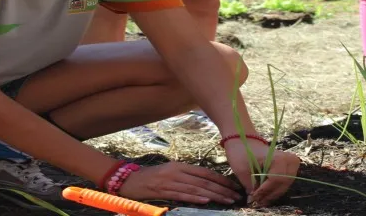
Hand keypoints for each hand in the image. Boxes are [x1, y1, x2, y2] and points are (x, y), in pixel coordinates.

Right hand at [117, 161, 242, 204]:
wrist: (129, 180)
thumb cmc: (151, 177)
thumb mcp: (170, 171)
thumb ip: (186, 175)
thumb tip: (205, 183)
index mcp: (180, 166)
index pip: (205, 172)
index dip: (220, 179)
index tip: (233, 186)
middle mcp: (177, 172)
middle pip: (204, 181)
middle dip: (222, 188)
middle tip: (236, 196)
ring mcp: (170, 181)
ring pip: (197, 188)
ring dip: (214, 195)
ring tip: (228, 200)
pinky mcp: (163, 191)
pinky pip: (182, 195)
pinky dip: (195, 198)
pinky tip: (207, 201)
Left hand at [224, 140, 300, 206]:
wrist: (244, 139)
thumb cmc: (242, 151)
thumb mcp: (242, 170)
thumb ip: (250, 186)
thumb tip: (253, 200)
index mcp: (278, 157)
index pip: (275, 180)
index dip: (265, 191)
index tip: (254, 197)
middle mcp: (289, 159)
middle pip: (283, 183)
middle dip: (270, 194)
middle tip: (258, 202)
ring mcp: (291, 162)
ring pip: (286, 184)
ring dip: (274, 193)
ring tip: (261, 200)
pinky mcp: (290, 165)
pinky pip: (285, 181)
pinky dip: (276, 188)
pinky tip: (267, 194)